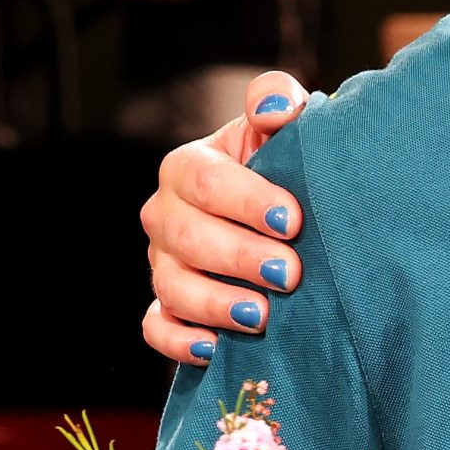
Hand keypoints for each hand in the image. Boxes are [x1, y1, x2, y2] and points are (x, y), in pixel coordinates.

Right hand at [140, 71, 313, 366]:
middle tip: (290, 273)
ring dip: (216, 304)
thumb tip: (273, 107)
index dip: (247, 201)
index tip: (292, 219)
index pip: (206, 183)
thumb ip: (277, 101)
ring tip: (263, 314)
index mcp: (188, 168)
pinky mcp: (166, 305)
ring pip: (171, 287)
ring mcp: (162, 263)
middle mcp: (166, 215)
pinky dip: (180, 341)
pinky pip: (156, 327)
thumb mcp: (282, 128)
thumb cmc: (284, 164)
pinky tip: (215, 348)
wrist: (285, 210)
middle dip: (239, 257)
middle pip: (189, 239)